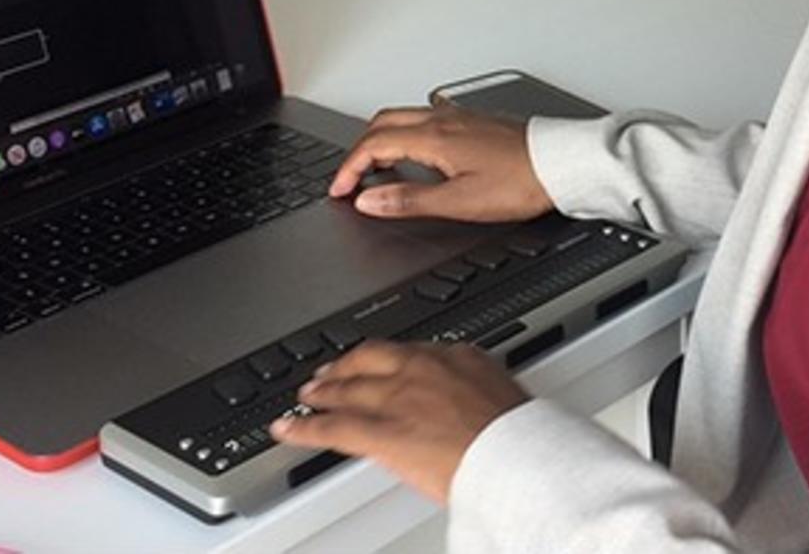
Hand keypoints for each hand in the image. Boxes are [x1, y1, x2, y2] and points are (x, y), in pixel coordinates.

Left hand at [268, 340, 528, 503]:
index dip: (387, 360)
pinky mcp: (382, 432)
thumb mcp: (506, 400)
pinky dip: (304, 428)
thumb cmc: (522, 438)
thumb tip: (476, 410)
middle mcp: (423, 369)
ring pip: (347, 389)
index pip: (410, 351)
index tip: (380, 365)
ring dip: (322, 392)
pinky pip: (333, 427)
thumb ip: (479, 397)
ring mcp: (399, 398)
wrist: (520, 458)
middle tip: (331, 372)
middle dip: (346, 366)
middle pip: (371, 359)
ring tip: (307, 396)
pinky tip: (286, 430)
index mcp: (458, 357)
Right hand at [327, 100, 554, 221]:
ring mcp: (460, 117)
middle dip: (358, 149)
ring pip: (404, 117)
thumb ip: (410, 200)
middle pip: (382, 122)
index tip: (339, 189)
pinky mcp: (474, 122)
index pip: (374, 145)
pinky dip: (406, 134)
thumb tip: (369, 199)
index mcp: (435, 137)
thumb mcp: (459, 201)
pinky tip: (418, 153)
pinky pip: (426, 118)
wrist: (561, 165)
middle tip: (350, 178)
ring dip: (381, 139)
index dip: (349, 168)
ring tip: (376, 168)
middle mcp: (444, 119)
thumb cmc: (520, 183)